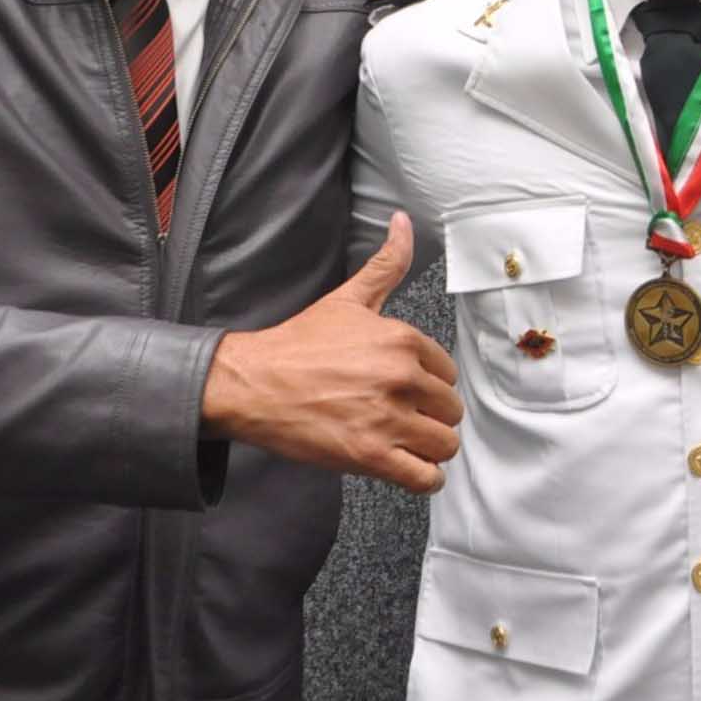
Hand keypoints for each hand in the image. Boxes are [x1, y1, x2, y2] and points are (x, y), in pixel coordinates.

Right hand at [202, 212, 462, 491]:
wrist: (250, 383)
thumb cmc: (297, 344)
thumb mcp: (348, 299)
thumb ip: (386, 264)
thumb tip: (404, 222)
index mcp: (404, 340)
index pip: (448, 374)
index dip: (428, 385)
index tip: (405, 390)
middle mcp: (402, 378)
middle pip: (449, 411)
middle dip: (430, 418)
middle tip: (402, 419)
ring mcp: (387, 419)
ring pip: (444, 445)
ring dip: (429, 449)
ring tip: (405, 444)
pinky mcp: (370, 456)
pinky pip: (425, 478)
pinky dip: (423, 478)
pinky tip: (406, 468)